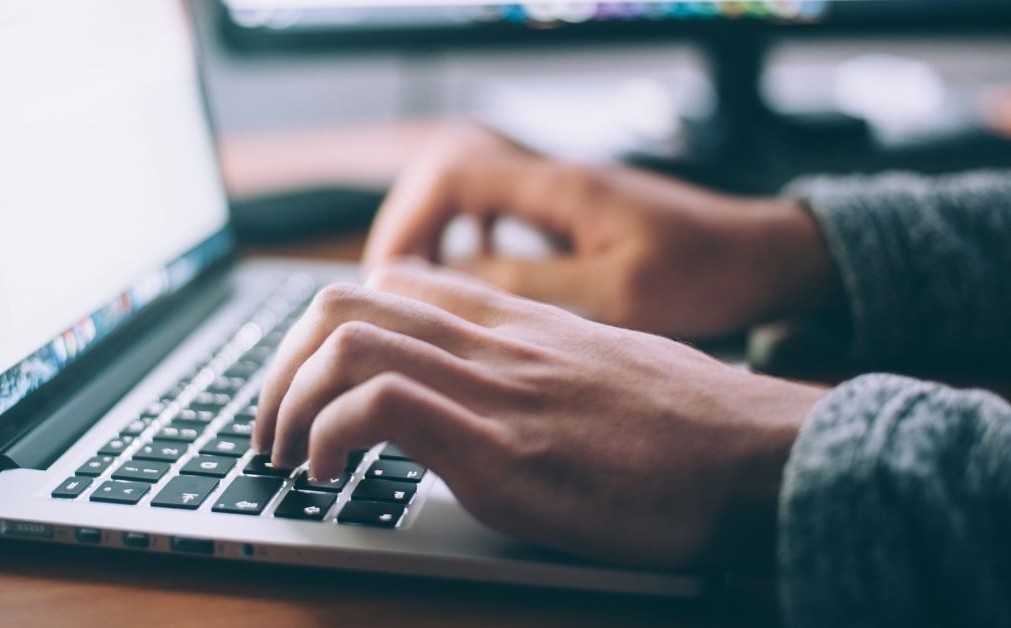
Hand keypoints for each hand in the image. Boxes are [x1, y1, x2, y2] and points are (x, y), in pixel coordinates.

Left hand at [253, 261, 826, 568]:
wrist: (763, 456)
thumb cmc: (693, 426)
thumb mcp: (604, 369)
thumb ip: (538, 365)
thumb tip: (493, 394)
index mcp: (517, 322)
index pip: (393, 283)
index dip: (327, 329)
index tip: (312, 383)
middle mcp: (495, 341)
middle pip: (344, 302)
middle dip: (281, 365)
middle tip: (273, 426)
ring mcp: (495, 389)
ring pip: (345, 341)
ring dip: (288, 401)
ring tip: (286, 456)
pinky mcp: (502, 450)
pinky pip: (379, 406)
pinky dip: (329, 436)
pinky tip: (330, 476)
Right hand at [364, 124, 840, 338]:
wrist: (767, 257)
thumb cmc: (707, 274)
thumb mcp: (617, 294)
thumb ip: (530, 286)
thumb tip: (450, 284)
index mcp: (560, 188)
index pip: (452, 175)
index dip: (407, 222)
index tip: (389, 278)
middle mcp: (554, 179)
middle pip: (448, 176)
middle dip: (409, 228)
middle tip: (391, 289)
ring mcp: (564, 194)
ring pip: (471, 195)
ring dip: (437, 236)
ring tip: (419, 290)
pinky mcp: (575, 215)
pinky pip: (500, 214)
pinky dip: (472, 243)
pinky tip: (474, 282)